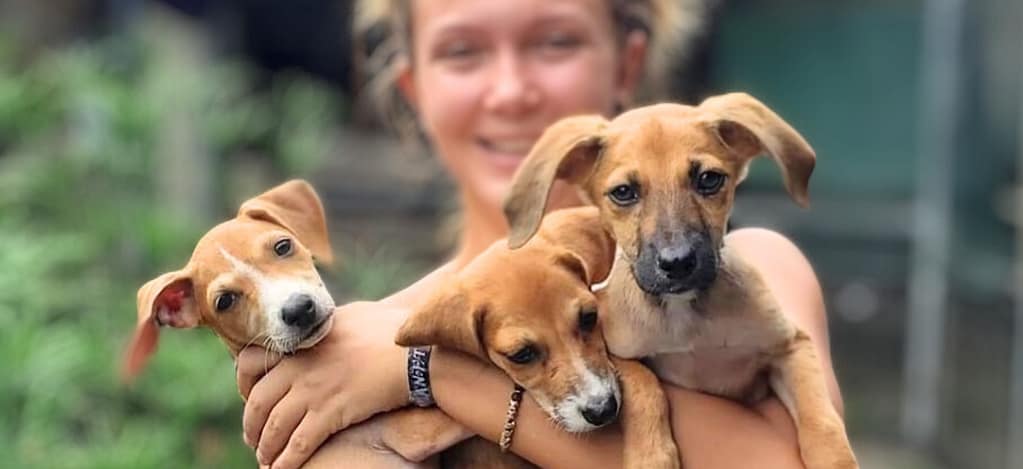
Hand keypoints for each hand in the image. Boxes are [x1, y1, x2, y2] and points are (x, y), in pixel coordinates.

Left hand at [236, 301, 410, 468]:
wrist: (415, 352)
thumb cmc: (390, 330)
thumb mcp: (350, 316)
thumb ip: (327, 326)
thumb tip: (325, 329)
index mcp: (300, 342)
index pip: (249, 362)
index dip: (243, 385)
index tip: (250, 399)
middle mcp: (300, 366)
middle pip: (257, 402)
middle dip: (251, 426)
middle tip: (255, 439)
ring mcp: (315, 390)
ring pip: (274, 427)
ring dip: (267, 448)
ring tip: (267, 460)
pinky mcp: (333, 412)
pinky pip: (299, 443)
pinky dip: (287, 461)